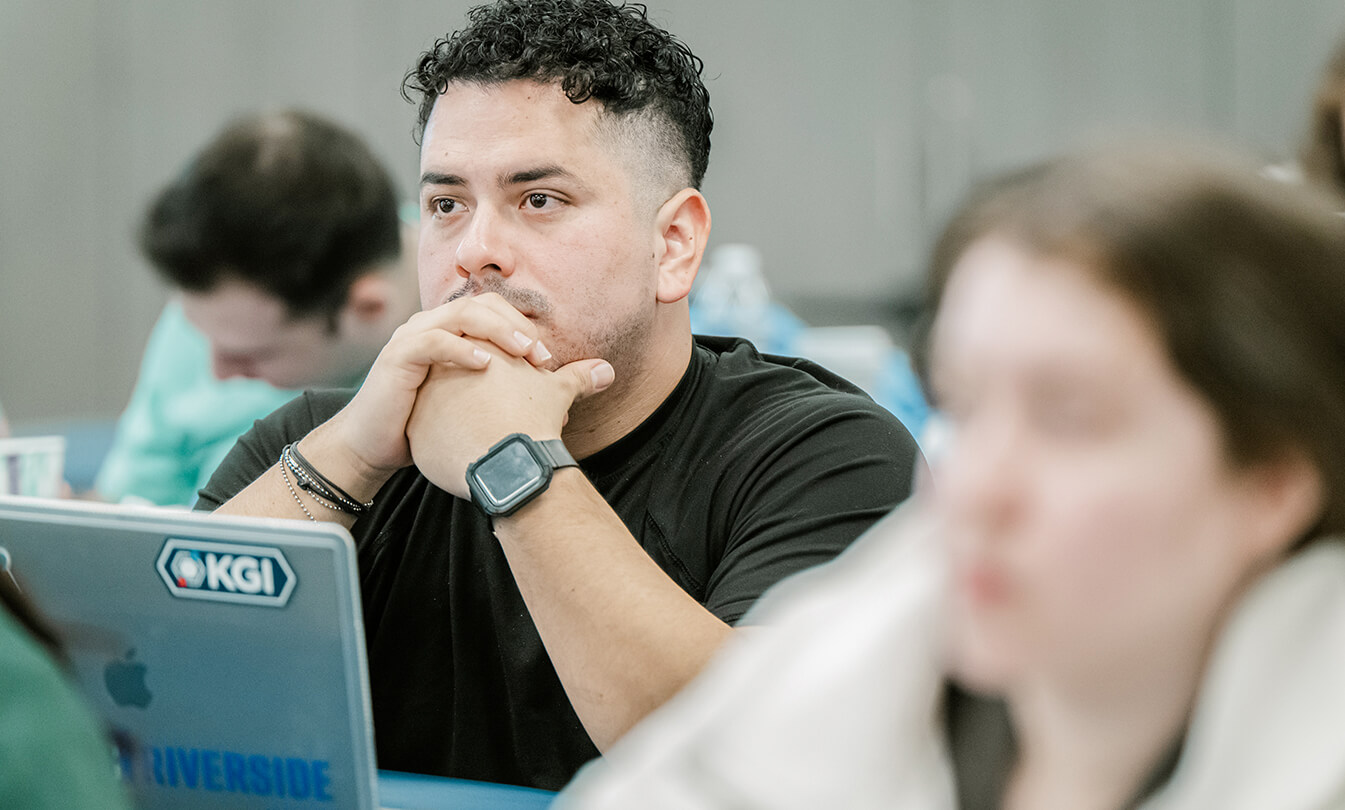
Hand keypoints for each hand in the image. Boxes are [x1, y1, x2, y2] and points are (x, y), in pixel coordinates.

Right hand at [306, 294, 555, 494]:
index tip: (548, 360)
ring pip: (461, 315)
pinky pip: (433, 341)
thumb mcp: (470, 401)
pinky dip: (462, 349)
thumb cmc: (425, 425)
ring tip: (523, 353)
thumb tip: (564, 406)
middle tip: (542, 356)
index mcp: (449, 331)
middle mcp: (430, 326)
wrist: (372, 445)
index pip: (493, 309)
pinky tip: (486, 365)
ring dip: (498, 330)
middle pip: (482, 305)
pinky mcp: (397, 357)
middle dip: (517, 326)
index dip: (524, 326)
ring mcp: (411, 337)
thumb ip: (506, 392)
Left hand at [405, 340, 614, 497]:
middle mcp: (443, 368)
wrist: (509, 463)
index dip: (501, 376)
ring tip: (484, 437)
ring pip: (439, 406)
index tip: (514, 397)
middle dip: (476, 396)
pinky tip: (466, 453)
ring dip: (458, 418)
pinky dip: (444, 442)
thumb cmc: (534, 422)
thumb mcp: (557, 393)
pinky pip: (426, 434)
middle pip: (456, 378)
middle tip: (501, 417)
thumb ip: (578, 378)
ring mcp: (425, 400)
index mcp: (475, 349)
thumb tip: (607, 371)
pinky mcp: (415, 431)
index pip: (480, 353)